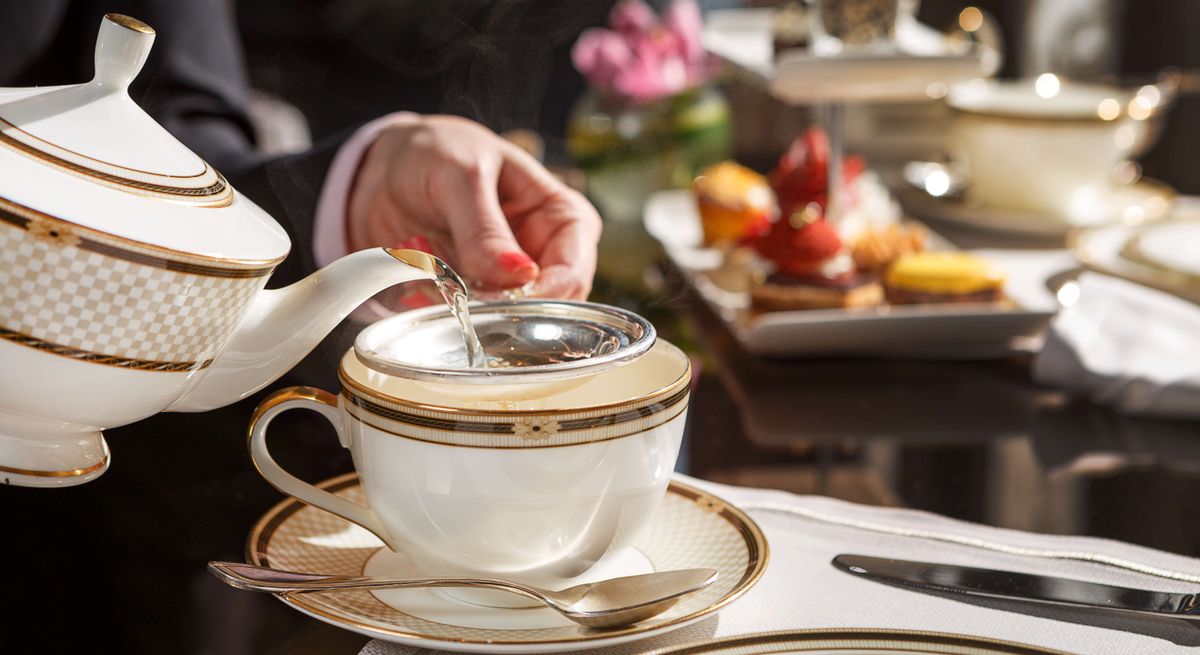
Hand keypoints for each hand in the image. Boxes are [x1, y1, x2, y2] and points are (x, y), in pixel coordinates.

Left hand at [346, 115, 601, 299]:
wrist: (390, 165)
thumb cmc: (440, 152)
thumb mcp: (462, 175)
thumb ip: (485, 228)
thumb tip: (521, 275)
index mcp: (564, 218)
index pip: (573, 274)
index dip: (541, 296)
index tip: (496, 298)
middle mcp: (545, 256)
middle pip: (545, 310)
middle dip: (498, 306)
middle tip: (452, 286)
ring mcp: (510, 282)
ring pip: (504, 322)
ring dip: (461, 305)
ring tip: (426, 267)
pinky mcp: (475, 296)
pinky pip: (466, 322)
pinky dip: (438, 307)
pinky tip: (417, 280)